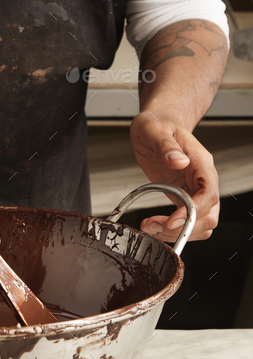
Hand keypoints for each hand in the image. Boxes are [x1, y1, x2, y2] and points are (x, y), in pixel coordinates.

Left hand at [129, 112, 219, 241]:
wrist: (156, 125)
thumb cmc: (158, 125)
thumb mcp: (154, 130)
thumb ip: (166, 145)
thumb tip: (179, 160)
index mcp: (200, 163)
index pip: (210, 194)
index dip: (194, 211)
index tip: (173, 220)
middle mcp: (202, 180)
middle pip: (208, 215)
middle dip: (183, 227)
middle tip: (155, 226)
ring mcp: (194, 191)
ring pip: (200, 224)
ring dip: (177, 233)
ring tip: (150, 227)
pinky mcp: (183, 197)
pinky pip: (186, 222)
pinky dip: (171, 231)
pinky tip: (152, 225)